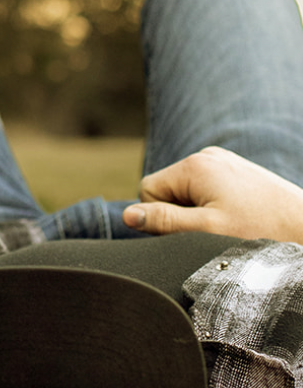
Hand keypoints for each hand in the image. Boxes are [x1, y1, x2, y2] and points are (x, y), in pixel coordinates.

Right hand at [121, 146, 302, 242]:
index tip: (192, 230)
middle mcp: (206, 155)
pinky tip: (237, 217)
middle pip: (167, 191)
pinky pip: (206, 190)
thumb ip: (163, 222)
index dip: (162, 217)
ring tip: (230, 224)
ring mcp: (223, 161)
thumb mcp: (205, 232)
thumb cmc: (260, 231)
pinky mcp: (235, 171)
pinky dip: (215, 207)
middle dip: (181, 214)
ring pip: (186, 192)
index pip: (147, 191)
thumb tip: (127, 216)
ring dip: (199, 213)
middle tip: (214, 229)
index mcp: (195, 165)